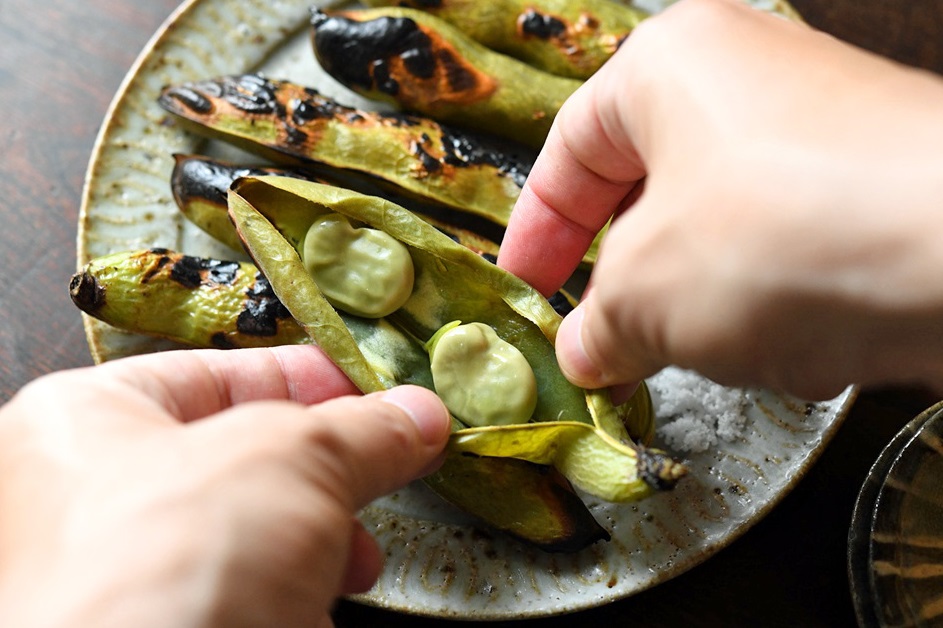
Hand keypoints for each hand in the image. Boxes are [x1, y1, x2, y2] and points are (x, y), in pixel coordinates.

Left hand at [0, 345, 449, 626]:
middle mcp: (85, 499)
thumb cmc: (187, 552)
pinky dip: (296, 584)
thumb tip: (419, 415)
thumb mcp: (297, 457)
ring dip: (319, 533)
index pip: (213, 373)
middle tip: (385, 462)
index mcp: (84, 422)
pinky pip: (241, 586)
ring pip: (245, 530)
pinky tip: (331, 593)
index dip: (303, 377)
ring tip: (360, 551)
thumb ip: (363, 429)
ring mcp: (121, 576)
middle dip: (325, 466)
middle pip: (236, 455)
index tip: (373, 391)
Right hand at [498, 0, 942, 398]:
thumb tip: (586, 354)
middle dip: (619, 272)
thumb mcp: (644, 295)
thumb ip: (597, 326)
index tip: (528, 290)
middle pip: (649, 183)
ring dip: (692, 294)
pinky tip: (775, 343)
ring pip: (720, 220)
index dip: (537, 230)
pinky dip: (765, 297)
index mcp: (668, 66)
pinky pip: (788, 243)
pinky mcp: (878, 185)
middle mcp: (749, 77)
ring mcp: (822, 128)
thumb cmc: (778, 238)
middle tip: (599, 335)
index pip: (570, 149)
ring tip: (686, 350)